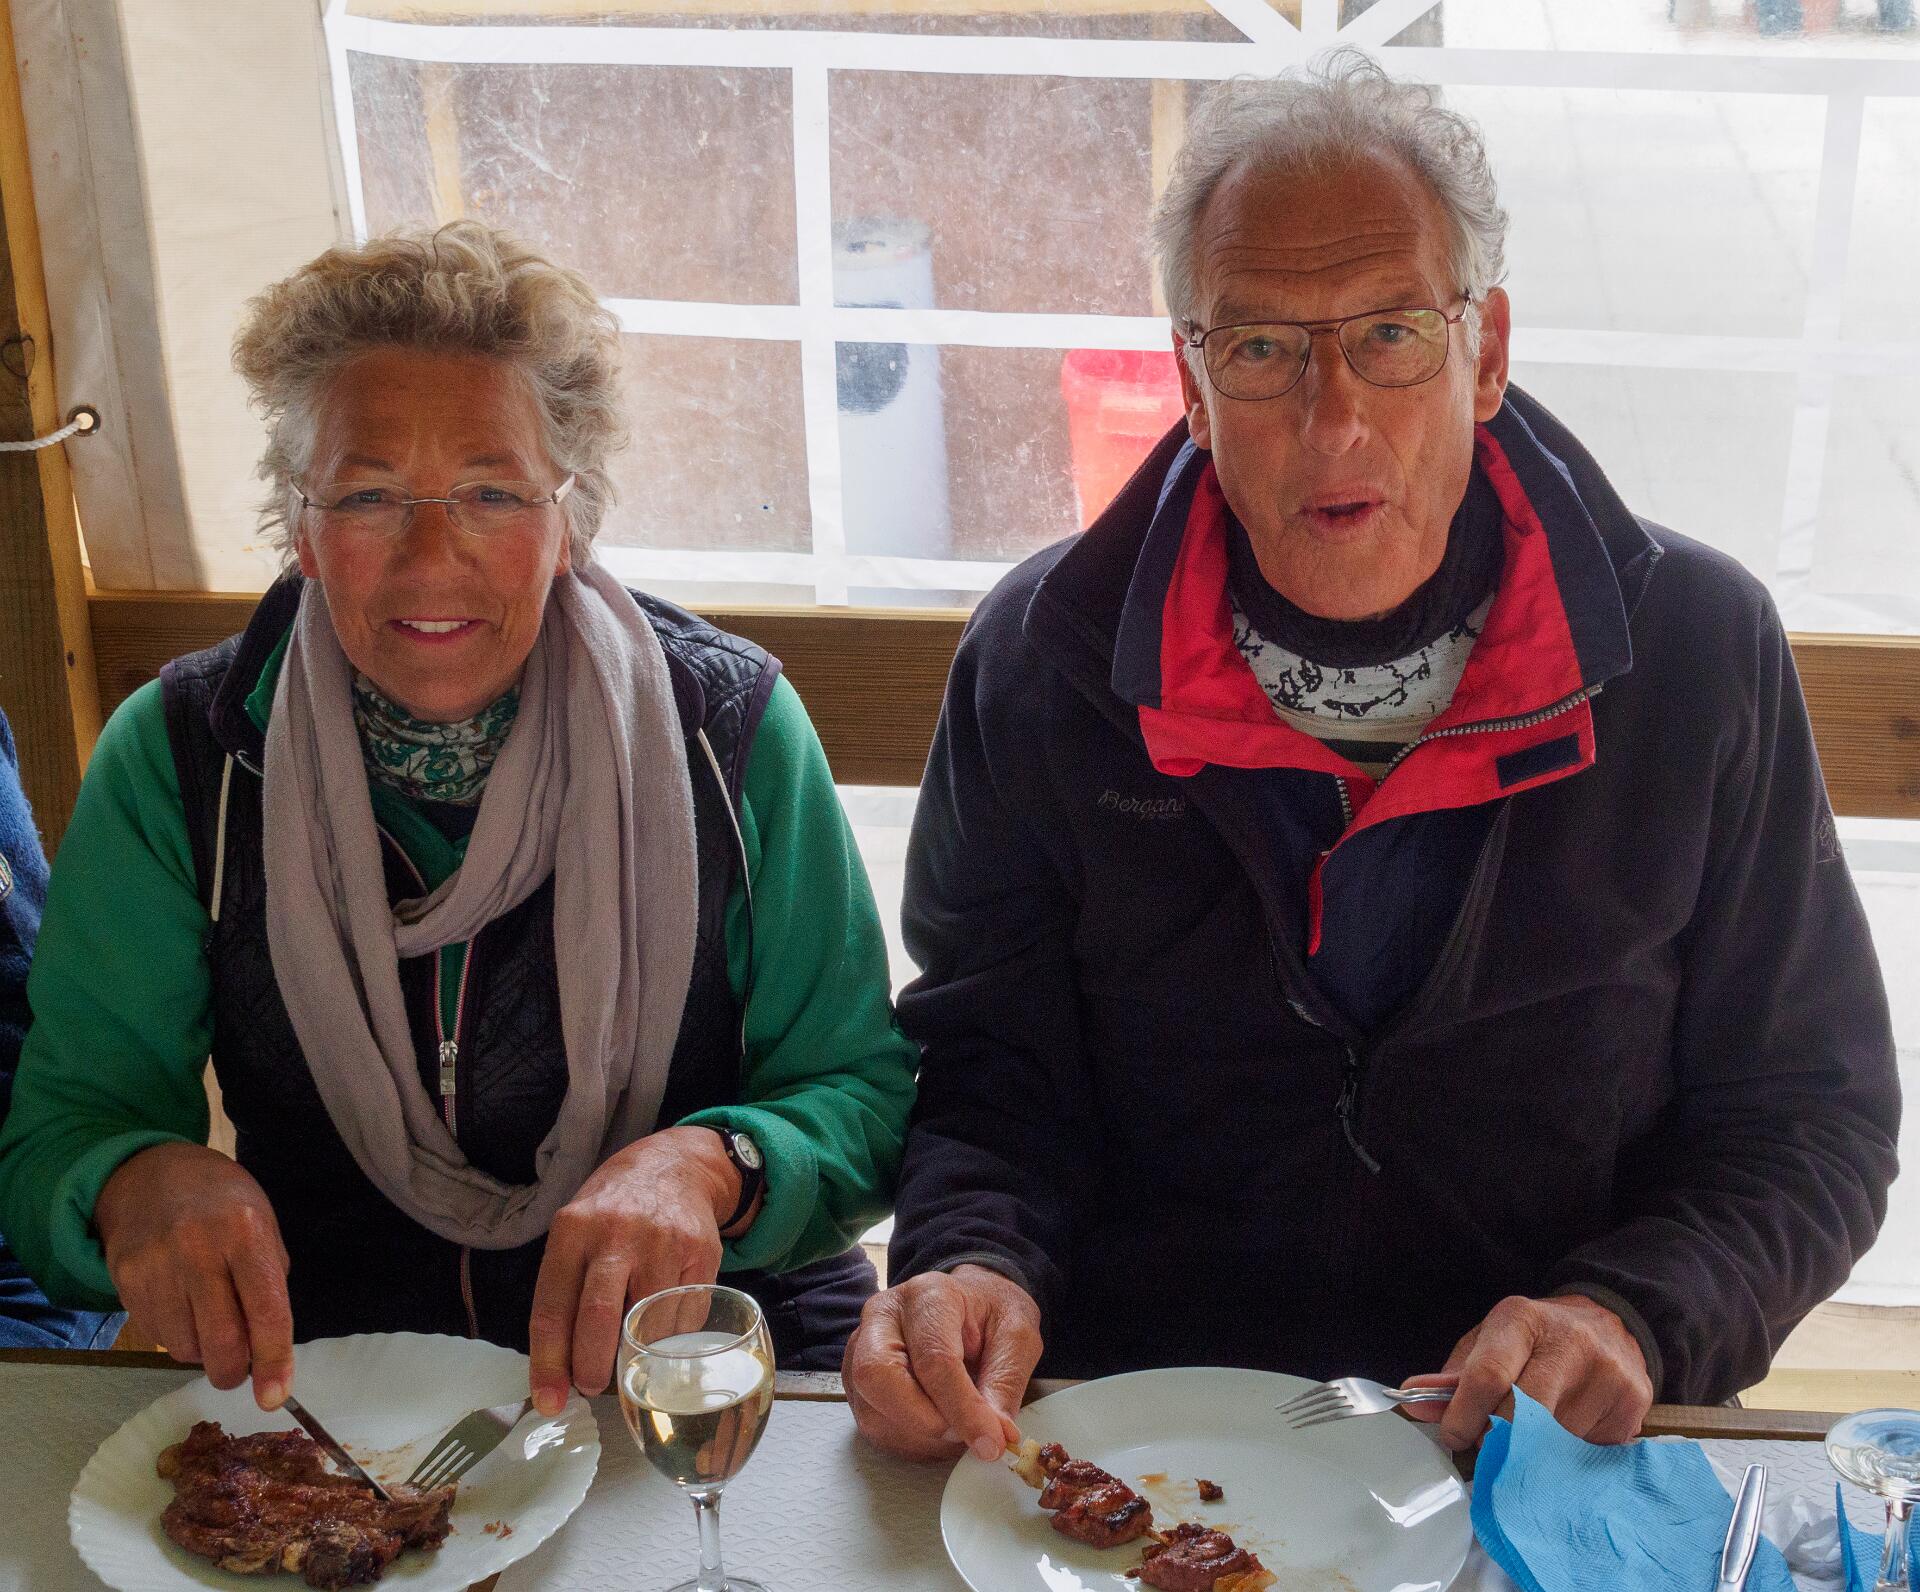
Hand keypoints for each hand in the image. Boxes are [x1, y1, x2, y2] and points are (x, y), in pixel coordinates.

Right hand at [94, 1141, 294, 1409]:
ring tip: (211, 1322)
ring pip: (185, 1348)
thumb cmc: (222, 1203)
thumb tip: (271, 1352)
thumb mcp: (263, 1224)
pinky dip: (176, 1336)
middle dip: (235, 1371)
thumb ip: (269, 1284)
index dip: (273, 1360)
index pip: (265, 1310)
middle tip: (240, 1368)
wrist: (150, 1175)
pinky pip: (156, 1336)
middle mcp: (198, 1249)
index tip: (275, 1397)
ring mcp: (156, 1267)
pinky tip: (183, 1307)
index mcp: (244, 1232)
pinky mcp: (125, 1281)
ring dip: (204, 1353)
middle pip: (220, 1342)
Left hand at [528, 1126, 740, 1415]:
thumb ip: (564, 1289)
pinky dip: (671, 1337)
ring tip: (628, 1355)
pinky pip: (686, 1318)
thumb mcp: (576, 1232)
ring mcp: (664, 1243)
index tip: (549, 1400)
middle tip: (591, 1386)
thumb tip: (556, 1370)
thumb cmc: (613, 1210)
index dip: (549, 1363)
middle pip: (599, 1317)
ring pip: (647, 1325)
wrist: (673, 1166)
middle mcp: (617, 1234)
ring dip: (636, 1356)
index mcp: (574, 1230)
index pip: (552, 1307)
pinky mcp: (702, 1253)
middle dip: (591, 1368)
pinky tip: (661, 1326)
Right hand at [843, 1264, 1041, 1462]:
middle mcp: (883, 1318)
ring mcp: (861, 1349)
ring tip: (960, 1431)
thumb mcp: (1018, 1336)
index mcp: (928, 1296)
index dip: (962, 1408)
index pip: (933, 1358)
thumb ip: (1006, 1382)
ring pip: (872, 1410)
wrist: (969, 1305)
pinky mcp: (857, 1383)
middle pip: (877, 1377)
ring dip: (922, 1438)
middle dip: (924, 1421)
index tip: (991, 1443)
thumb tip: (996, 1435)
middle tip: (966, 1436)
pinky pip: (874, 1427)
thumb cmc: (990, 1315)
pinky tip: (941, 1432)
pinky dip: (912, 1443)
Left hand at [1402, 1293, 1652, 1449]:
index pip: (1488, 1375)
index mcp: (1522, 1319)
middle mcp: (1569, 1341)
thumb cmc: (1536, 1339)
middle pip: (1524, 1413)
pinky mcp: (1634, 1401)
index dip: (1464, 1415)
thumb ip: (1453, 1377)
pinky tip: (1568, 1430)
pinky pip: (1589, 1449)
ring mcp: (1607, 1372)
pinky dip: (1570, 1452)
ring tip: (1533, 1431)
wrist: (1608, 1324)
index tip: (1453, 1435)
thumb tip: (1414, 1402)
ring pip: (1556, 1440)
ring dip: (1535, 1450)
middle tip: (1490, 1445)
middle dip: (1499, 1439)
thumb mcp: (1489, 1342)